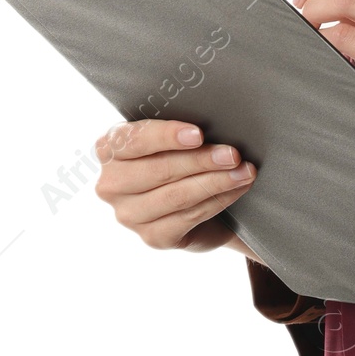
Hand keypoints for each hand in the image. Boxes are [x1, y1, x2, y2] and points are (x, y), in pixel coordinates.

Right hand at [93, 118, 255, 253]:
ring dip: (217, 182)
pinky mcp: (152, 238)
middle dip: (202, 160)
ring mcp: (129, 215)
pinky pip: (189, 217)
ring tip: (244, 171)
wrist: (192, 197)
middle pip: (160, 170)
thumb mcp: (172, 136)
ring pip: (177, 196)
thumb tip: (215, 117)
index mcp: (109, 149)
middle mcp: (111, 184)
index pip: (134, 140)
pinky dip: (219, 200)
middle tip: (233, 154)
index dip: (167, 136)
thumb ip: (179, 128)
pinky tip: (237, 188)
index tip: (198, 135)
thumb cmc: (179, 154)